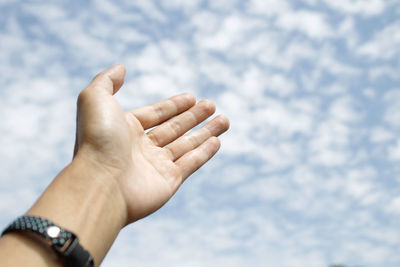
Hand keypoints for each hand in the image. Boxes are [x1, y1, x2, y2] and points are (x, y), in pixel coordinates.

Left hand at [74, 65, 229, 223]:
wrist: (99, 183)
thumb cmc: (97, 139)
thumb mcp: (95, 99)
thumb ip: (106, 81)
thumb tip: (121, 67)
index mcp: (126, 129)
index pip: (156, 114)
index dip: (174, 105)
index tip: (192, 97)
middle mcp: (141, 148)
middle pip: (174, 128)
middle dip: (194, 116)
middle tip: (212, 105)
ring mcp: (156, 166)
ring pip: (187, 145)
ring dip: (207, 132)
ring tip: (225, 120)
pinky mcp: (169, 182)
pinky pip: (191, 163)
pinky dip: (205, 152)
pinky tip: (217, 141)